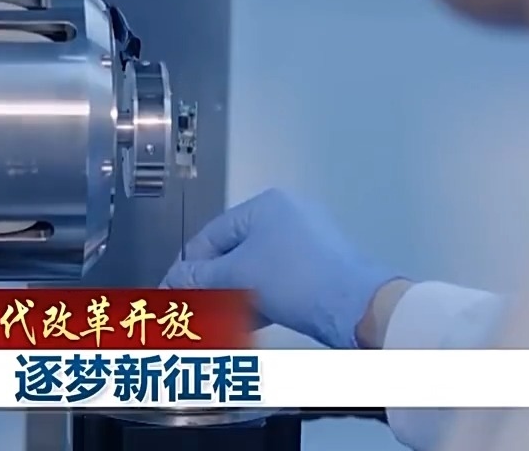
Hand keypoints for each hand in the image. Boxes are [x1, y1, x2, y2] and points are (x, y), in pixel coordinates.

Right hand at [161, 188, 400, 348]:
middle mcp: (287, 218)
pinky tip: (244, 322)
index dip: (188, 267)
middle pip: (232, 254)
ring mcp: (305, 244)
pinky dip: (256, 301)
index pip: (210, 235)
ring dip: (231, 298)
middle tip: (191, 308)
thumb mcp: (237, 276)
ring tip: (215, 321)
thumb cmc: (302, 279)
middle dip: (209, 286)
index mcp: (266, 206)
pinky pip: (275, 283)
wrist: (355, 306)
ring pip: (254, 271)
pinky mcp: (317, 271)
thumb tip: (175, 279)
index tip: (173, 290)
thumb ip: (199, 278)